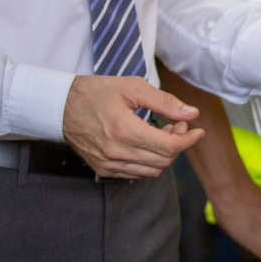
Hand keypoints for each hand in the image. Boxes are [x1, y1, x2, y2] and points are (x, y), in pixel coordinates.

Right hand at [62, 74, 203, 178]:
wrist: (62, 106)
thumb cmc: (99, 92)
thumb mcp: (134, 87)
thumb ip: (165, 102)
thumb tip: (192, 113)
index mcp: (125, 131)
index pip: (168, 147)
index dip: (188, 140)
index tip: (198, 130)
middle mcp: (116, 152)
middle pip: (162, 161)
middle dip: (179, 144)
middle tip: (179, 125)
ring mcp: (108, 164)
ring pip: (151, 171)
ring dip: (166, 154)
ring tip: (166, 132)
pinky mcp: (102, 169)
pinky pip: (136, 173)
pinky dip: (150, 162)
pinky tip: (151, 143)